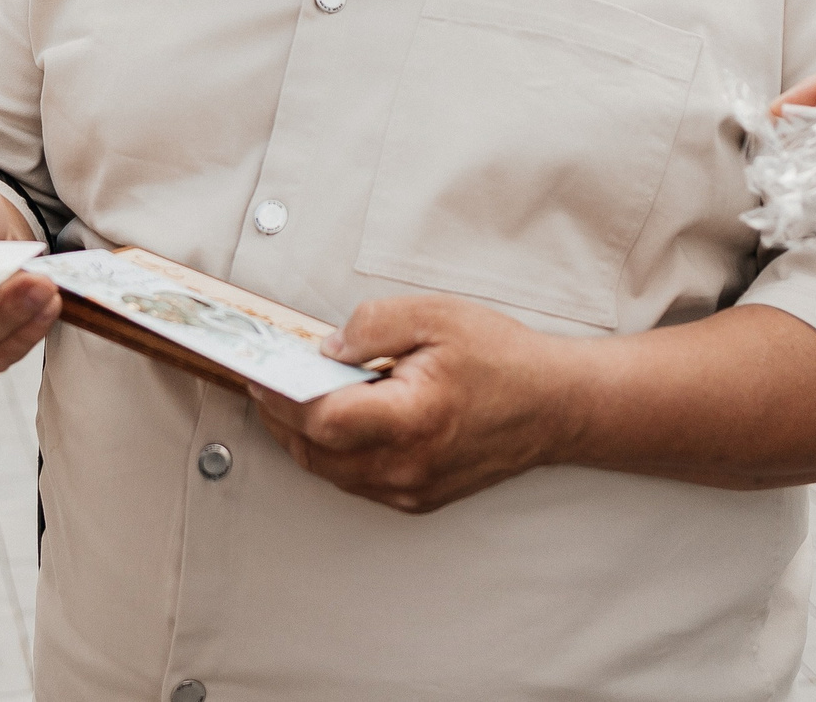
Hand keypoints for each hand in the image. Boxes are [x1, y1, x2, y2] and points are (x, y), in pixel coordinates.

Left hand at [248, 295, 579, 513]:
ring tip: (291, 398)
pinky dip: (332, 454)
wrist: (554, 406)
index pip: (323, 418)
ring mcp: (411, 488)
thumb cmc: (503, 360)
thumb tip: (326, 347)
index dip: (282, 395)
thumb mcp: (436, 317)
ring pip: (330, 472)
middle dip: (281, 416)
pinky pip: (355, 482)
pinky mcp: (416, 498)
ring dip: (303, 437)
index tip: (261, 372)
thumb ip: (373, 326)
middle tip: (266, 381)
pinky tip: (332, 423)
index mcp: (411, 419)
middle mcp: (407, 465)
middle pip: (316, 451)